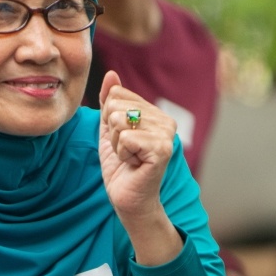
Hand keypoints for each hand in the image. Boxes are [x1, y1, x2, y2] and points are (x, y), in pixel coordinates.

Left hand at [98, 70, 182, 264]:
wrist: (128, 200)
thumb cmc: (121, 168)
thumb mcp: (109, 130)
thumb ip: (110, 103)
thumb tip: (111, 75)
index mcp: (155, 113)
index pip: (117, 95)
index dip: (108, 120)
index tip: (121, 141)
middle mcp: (165, 120)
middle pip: (116, 106)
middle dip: (111, 133)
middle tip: (125, 152)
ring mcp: (166, 135)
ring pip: (119, 121)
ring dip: (116, 145)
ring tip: (129, 158)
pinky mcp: (162, 149)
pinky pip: (126, 138)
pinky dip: (122, 154)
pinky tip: (134, 164)